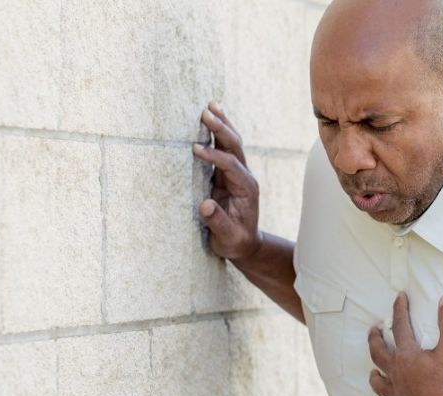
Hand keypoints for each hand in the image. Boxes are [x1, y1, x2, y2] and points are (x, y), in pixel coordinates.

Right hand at [193, 102, 262, 260]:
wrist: (244, 244)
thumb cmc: (235, 242)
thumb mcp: (228, 239)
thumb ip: (218, 223)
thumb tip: (205, 205)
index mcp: (246, 189)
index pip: (231, 166)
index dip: (214, 156)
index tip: (196, 149)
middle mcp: (244, 177)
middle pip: (235, 147)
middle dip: (221, 129)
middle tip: (206, 113)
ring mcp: (237, 173)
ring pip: (232, 143)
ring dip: (222, 124)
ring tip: (211, 105)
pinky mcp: (228, 173)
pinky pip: (224, 148)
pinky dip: (217, 133)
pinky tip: (211, 118)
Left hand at [368, 292, 442, 395]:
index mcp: (406, 357)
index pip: (400, 327)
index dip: (400, 310)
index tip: (399, 297)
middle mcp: (398, 375)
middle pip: (379, 354)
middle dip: (375, 340)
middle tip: (373, 331)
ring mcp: (401, 395)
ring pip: (381, 385)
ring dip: (376, 377)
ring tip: (372, 373)